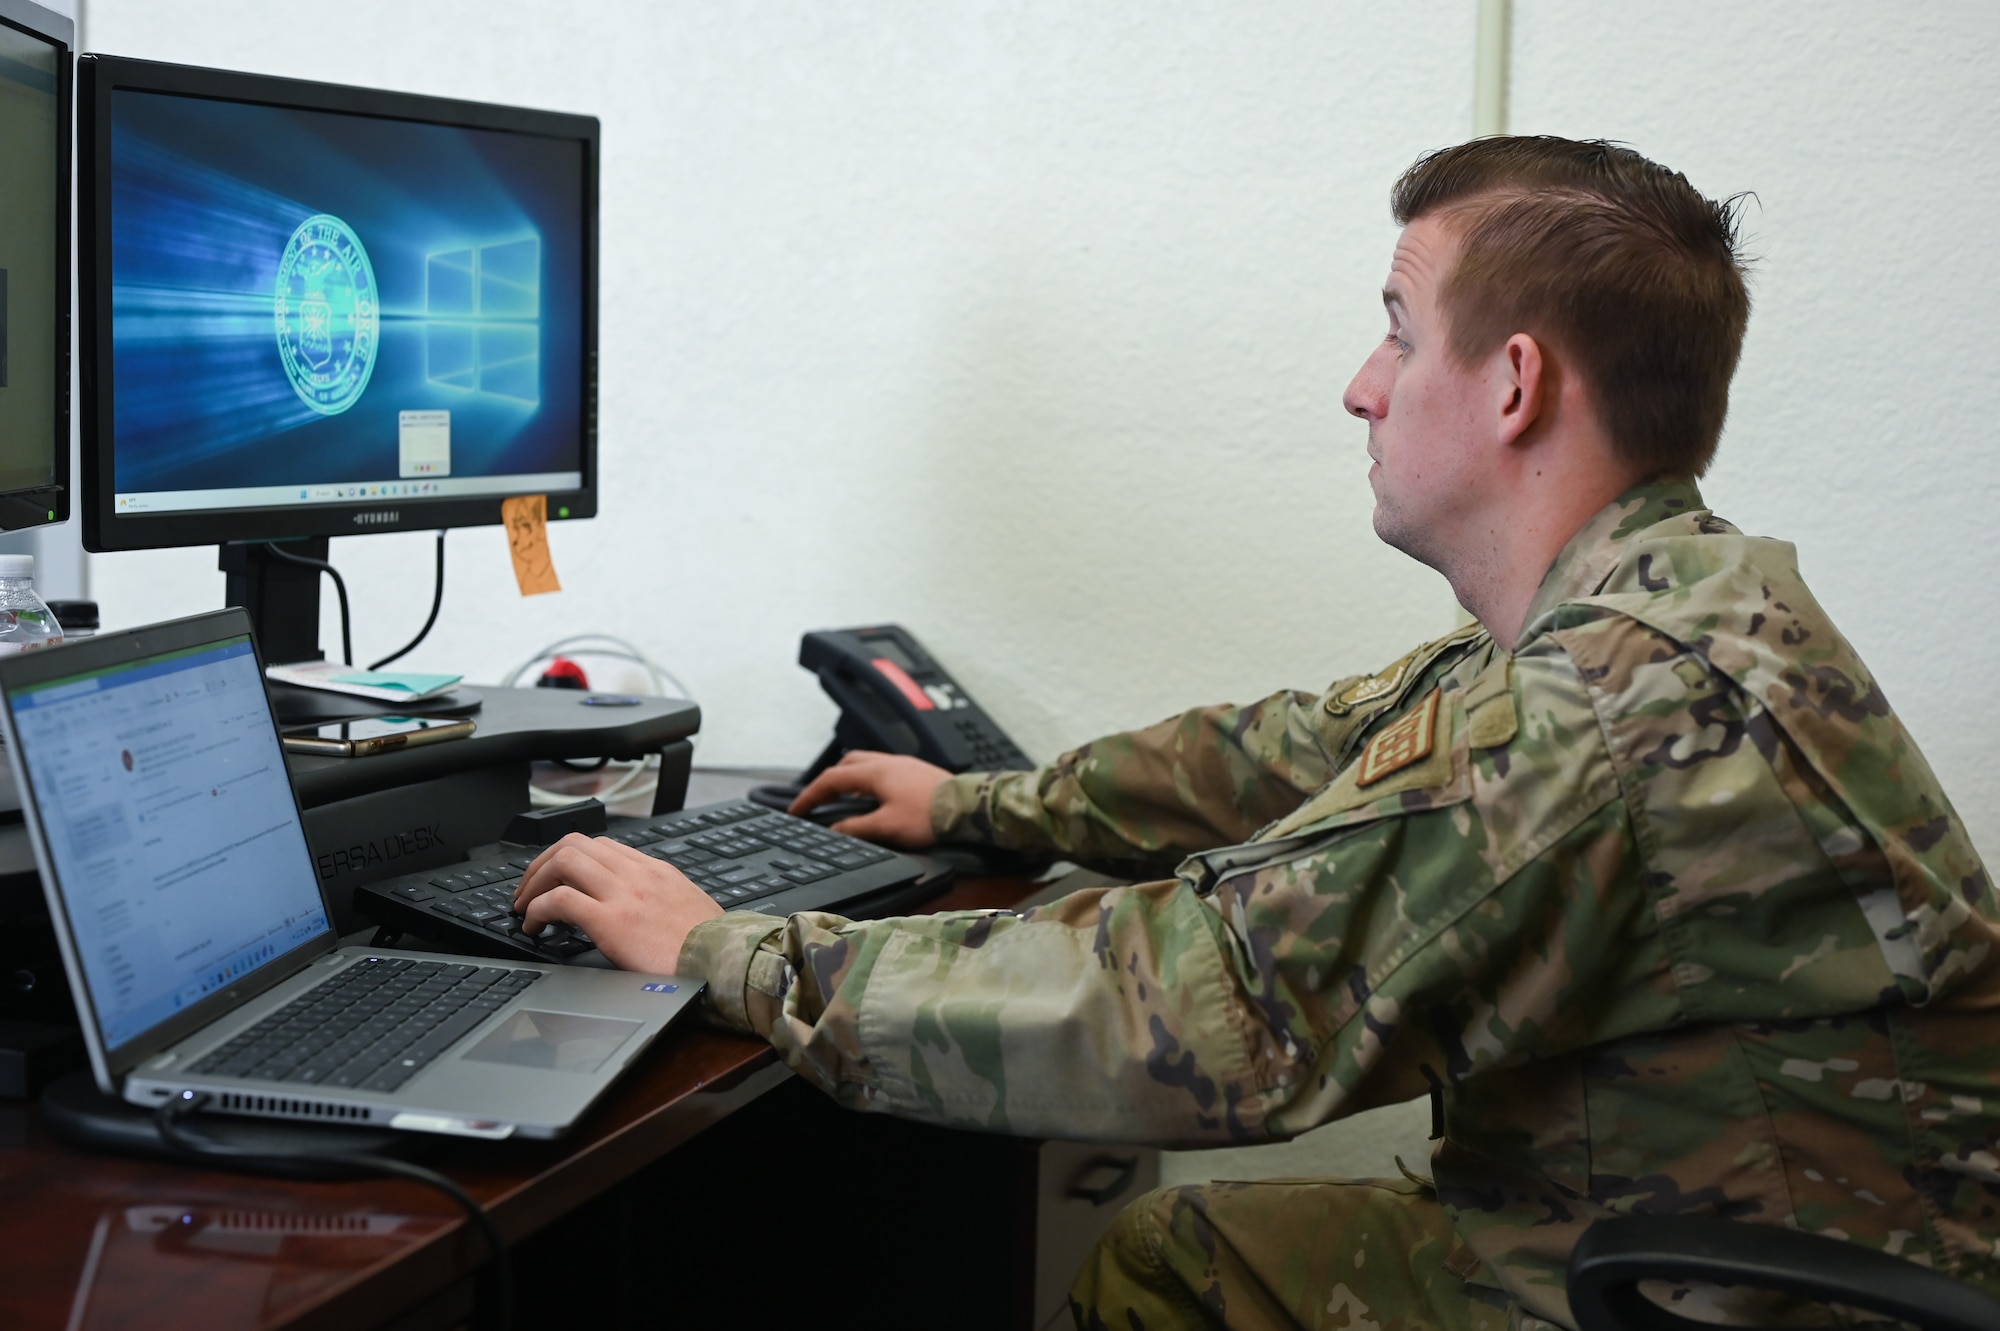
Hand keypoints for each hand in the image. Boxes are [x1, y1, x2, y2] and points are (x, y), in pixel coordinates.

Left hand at [512, 833, 722, 973]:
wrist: (724, 962)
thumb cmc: (711, 947)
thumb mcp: (688, 908)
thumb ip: (663, 900)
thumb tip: (644, 911)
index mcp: (655, 870)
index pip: (602, 846)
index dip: (569, 859)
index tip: (556, 879)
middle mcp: (636, 873)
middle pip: (575, 842)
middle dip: (542, 864)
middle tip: (529, 890)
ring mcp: (623, 893)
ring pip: (563, 860)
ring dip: (534, 882)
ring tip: (525, 908)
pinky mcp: (611, 920)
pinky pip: (559, 900)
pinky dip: (538, 910)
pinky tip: (535, 927)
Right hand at [788, 750, 949, 846]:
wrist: (968, 808)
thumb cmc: (931, 816)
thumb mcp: (887, 826)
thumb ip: (856, 827)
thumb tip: (834, 830)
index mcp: (875, 772)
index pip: (831, 779)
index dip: (810, 795)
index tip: (797, 809)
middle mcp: (887, 762)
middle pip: (846, 765)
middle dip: (828, 781)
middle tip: (818, 800)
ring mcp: (903, 764)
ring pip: (865, 764)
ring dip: (848, 778)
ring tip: (842, 799)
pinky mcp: (917, 771)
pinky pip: (882, 769)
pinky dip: (867, 780)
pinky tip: (873, 797)